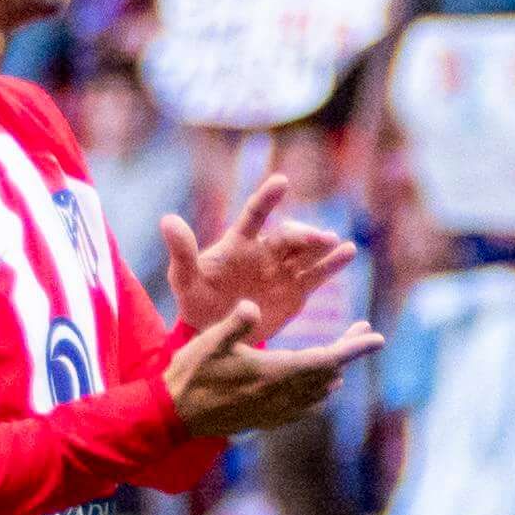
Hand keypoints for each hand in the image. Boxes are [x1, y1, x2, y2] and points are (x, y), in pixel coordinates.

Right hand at [162, 299, 383, 437]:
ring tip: (341, 353)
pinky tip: (317, 384)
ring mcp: (277, 410)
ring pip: (320, 391)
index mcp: (275, 373)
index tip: (377, 337)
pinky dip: (318, 391)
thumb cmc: (191, 374)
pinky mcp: (267, 419)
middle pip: (329, 373)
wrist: (175, 415)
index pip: (327, 359)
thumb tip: (252, 306)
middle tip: (362, 332)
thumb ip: (235, 323)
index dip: (354, 348)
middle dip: (348, 351)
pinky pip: (305, 406)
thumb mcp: (210, 341)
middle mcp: (283, 395)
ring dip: (334, 371)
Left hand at [165, 173, 353, 346]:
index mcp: (239, 244)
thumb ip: (181, 251)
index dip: (267, 199)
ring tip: (338, 245)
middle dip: (304, 235)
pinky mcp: (296, 292)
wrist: (215, 332)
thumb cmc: (196, 300)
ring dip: (323, 248)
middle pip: (288, 237)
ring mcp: (283, 271)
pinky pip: (317, 276)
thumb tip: (167, 220)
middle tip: (319, 238)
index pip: (255, 215)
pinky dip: (333, 265)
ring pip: (307, 254)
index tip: (282, 182)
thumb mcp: (184, 279)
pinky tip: (348, 254)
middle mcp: (265, 252)